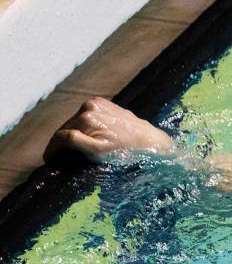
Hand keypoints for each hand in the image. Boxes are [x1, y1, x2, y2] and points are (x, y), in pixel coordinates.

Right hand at [44, 97, 175, 163]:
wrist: (150, 142)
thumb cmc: (125, 152)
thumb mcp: (96, 151)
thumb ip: (73, 141)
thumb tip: (57, 139)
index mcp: (86, 117)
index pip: (59, 135)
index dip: (52, 150)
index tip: (49, 161)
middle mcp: (90, 106)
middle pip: (67, 127)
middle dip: (62, 142)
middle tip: (59, 158)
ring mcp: (98, 102)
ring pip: (76, 122)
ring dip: (73, 134)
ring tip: (73, 150)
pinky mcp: (105, 103)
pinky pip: (88, 116)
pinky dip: (85, 127)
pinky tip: (89, 137)